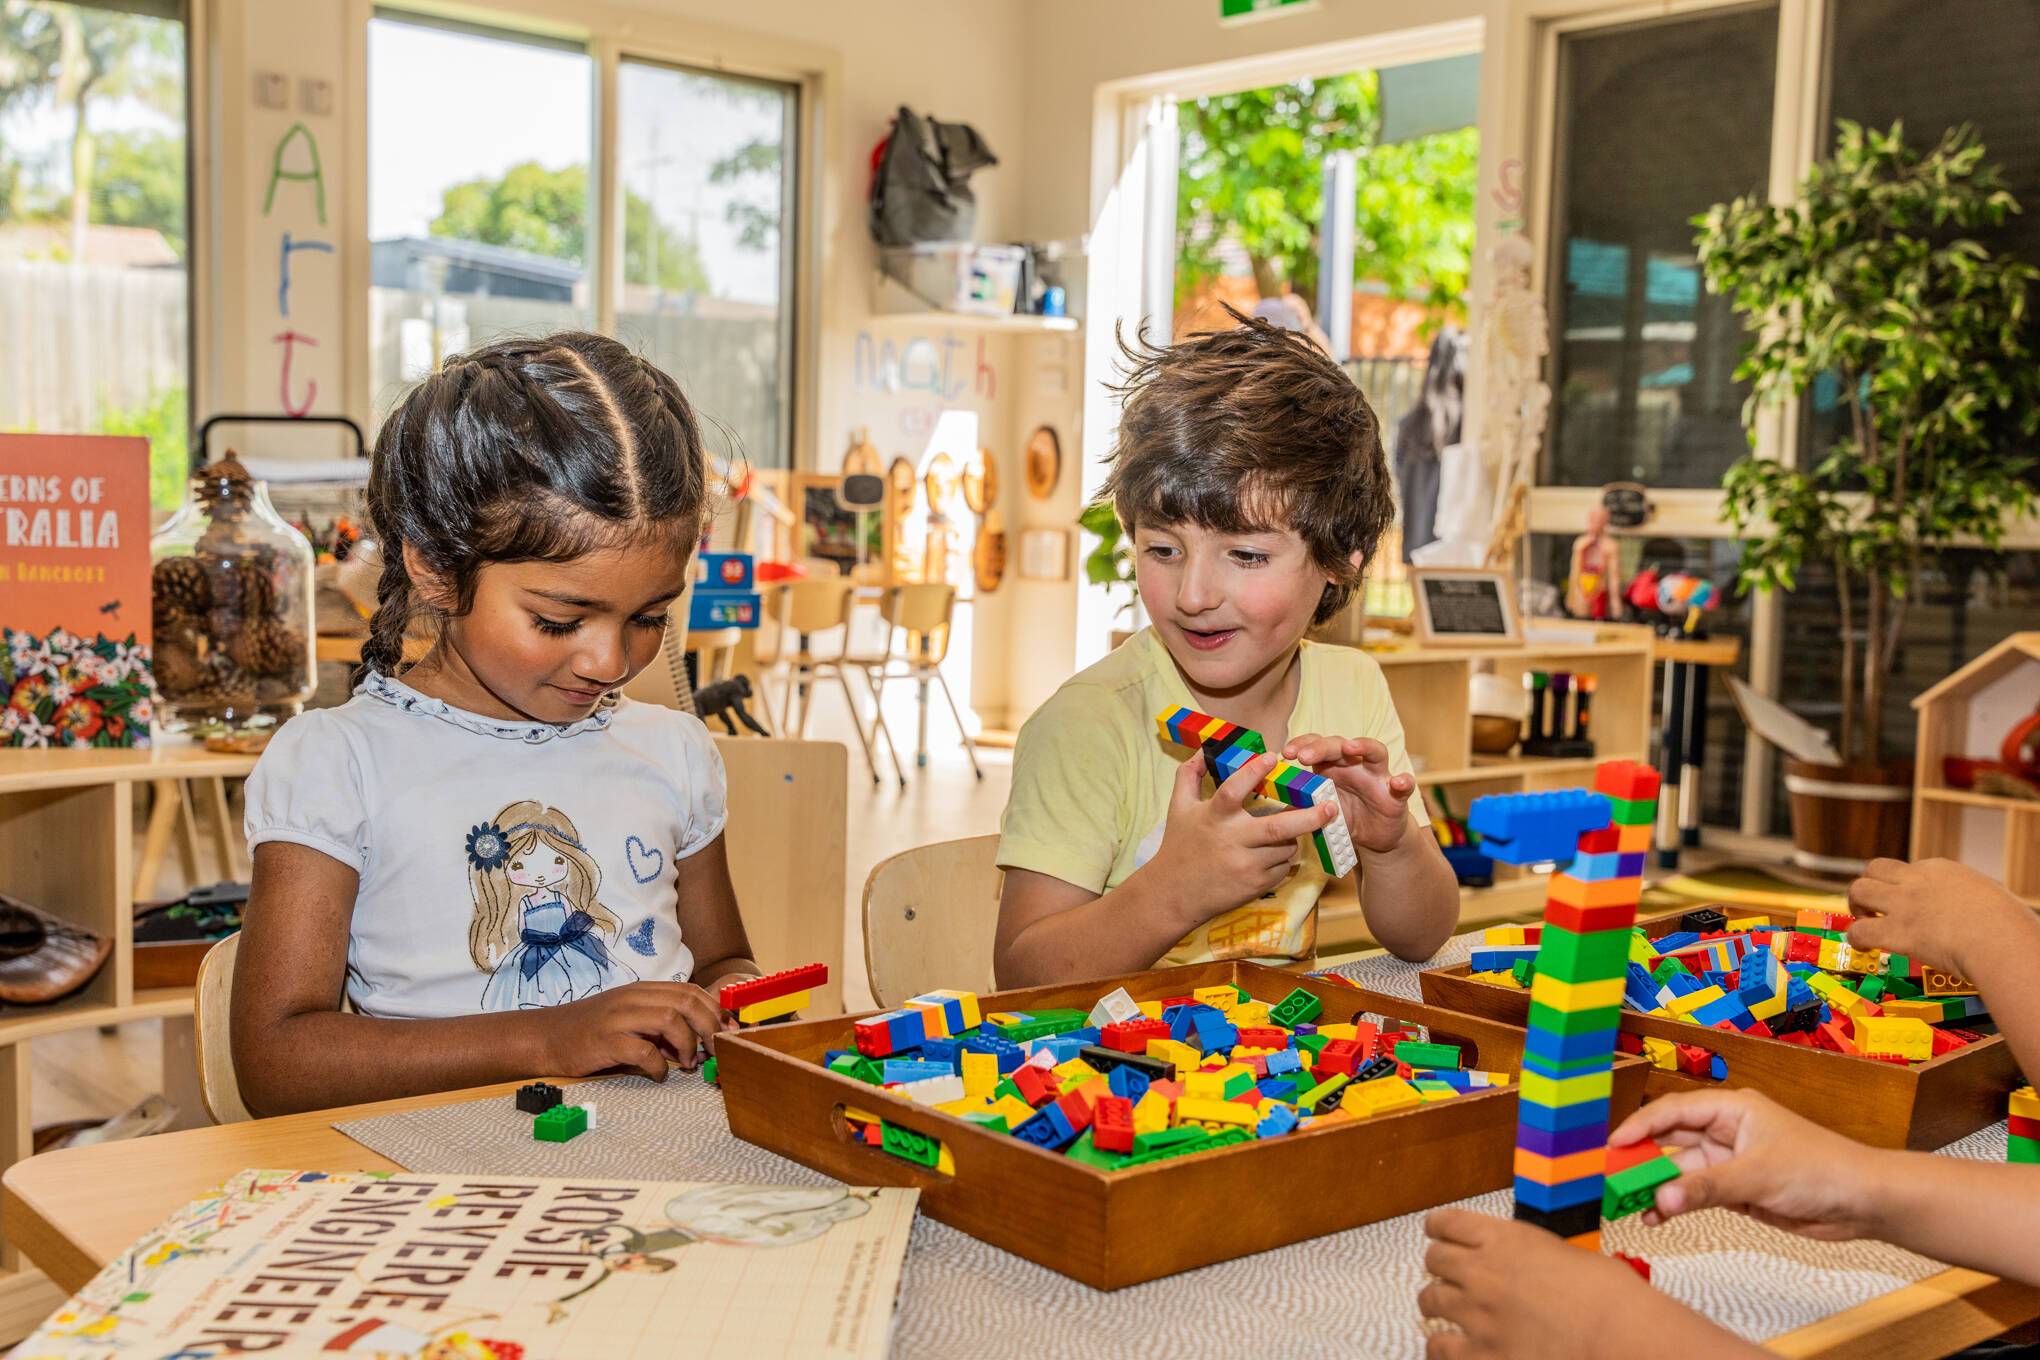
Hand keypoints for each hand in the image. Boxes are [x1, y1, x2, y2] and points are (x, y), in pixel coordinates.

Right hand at [543, 981, 725, 1078]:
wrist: (546, 1036)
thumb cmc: (592, 1031)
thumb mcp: (631, 1019)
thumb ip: (662, 1025)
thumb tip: (700, 1041)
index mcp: (643, 990)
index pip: (691, 991)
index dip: (715, 1011)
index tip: (729, 1032)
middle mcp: (633, 998)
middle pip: (686, 1002)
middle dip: (709, 1027)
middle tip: (715, 1051)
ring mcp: (619, 1017)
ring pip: (670, 1019)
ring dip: (687, 1044)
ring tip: (688, 1063)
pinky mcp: (606, 1041)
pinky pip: (643, 1051)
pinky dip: (659, 1065)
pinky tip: (658, 1074)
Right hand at [1142, 750, 1335, 925]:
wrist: (1174, 894)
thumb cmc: (1178, 845)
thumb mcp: (1178, 806)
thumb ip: (1190, 773)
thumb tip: (1205, 748)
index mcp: (1214, 817)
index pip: (1235, 789)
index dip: (1254, 771)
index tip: (1273, 756)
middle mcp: (1232, 841)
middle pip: (1278, 827)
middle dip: (1309, 816)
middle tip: (1331, 806)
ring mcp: (1246, 866)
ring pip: (1286, 847)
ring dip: (1293, 836)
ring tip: (1290, 829)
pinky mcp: (1255, 886)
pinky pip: (1282, 867)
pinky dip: (1284, 858)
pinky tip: (1273, 852)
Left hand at [1282, 733, 1417, 853]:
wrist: (1374, 838)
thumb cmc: (1346, 816)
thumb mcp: (1320, 811)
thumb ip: (1301, 805)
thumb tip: (1274, 805)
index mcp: (1333, 766)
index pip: (1316, 745)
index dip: (1302, 744)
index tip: (1286, 753)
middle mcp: (1355, 765)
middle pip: (1340, 745)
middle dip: (1321, 747)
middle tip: (1304, 756)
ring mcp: (1378, 776)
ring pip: (1375, 752)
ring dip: (1363, 746)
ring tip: (1350, 747)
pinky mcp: (1396, 794)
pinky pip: (1404, 784)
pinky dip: (1403, 781)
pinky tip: (1398, 782)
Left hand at [1418, 1209, 1661, 1358]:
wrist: (1621, 1337)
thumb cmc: (1611, 1297)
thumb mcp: (1567, 1255)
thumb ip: (1533, 1258)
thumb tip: (1527, 1270)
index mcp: (1505, 1240)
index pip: (1448, 1223)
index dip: (1439, 1229)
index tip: (1437, 1234)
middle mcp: (1483, 1272)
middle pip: (1435, 1260)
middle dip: (1440, 1265)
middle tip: (1446, 1274)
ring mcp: (1478, 1315)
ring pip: (1430, 1300)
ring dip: (1435, 1302)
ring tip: (1439, 1308)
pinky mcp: (1482, 1355)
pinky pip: (1439, 1348)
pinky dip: (1438, 1347)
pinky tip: (1442, 1348)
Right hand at [1606, 1089, 1885, 1239]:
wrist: (1863, 1202)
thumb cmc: (1822, 1169)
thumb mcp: (1758, 1175)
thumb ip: (1707, 1188)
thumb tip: (1662, 1199)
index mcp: (1731, 1109)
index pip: (1673, 1111)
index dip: (1639, 1126)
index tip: (1611, 1146)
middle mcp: (1726, 1132)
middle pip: (1671, 1140)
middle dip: (1641, 1157)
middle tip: (1610, 1176)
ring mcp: (1730, 1162)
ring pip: (1681, 1171)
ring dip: (1657, 1186)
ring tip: (1628, 1203)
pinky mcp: (1737, 1191)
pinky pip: (1696, 1195)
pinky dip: (1676, 1204)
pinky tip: (1658, 1216)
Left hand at [1846, 857, 2036, 982]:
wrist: (2002, 941)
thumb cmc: (2008, 925)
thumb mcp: (1991, 896)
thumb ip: (1973, 897)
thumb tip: (1979, 907)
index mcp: (1942, 870)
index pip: (1907, 868)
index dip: (1902, 886)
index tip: (1907, 902)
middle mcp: (1917, 880)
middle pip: (1873, 869)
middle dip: (1868, 886)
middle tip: (1872, 907)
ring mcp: (1904, 904)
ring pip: (1859, 890)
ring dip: (1856, 906)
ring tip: (1864, 922)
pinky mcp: (1897, 932)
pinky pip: (1860, 930)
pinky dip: (1856, 938)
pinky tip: (1863, 947)